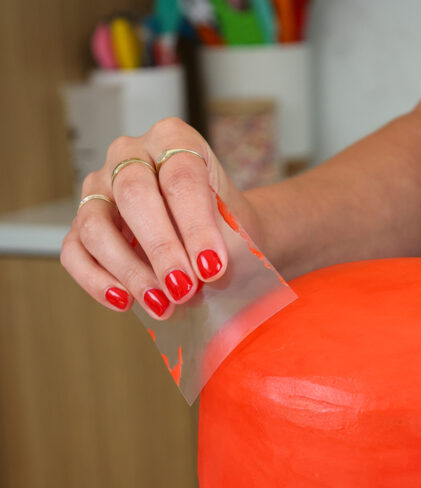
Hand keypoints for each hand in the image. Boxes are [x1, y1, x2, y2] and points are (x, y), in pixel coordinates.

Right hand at [60, 118, 251, 318]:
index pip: (180, 177)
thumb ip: (223, 247)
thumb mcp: (236, 227)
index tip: (212, 267)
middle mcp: (129, 155)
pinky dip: (96, 280)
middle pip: (133, 194)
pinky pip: (75, 251)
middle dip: (160, 248)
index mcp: (173, 140)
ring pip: (96, 225)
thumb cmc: (225, 226)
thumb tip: (200, 278)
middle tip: (183, 289)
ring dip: (129, 270)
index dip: (196, 226)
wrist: (217, 235)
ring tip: (162, 304)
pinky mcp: (82, 222)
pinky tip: (125, 302)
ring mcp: (100, 187)